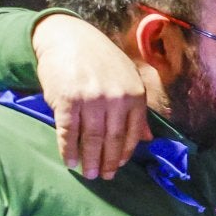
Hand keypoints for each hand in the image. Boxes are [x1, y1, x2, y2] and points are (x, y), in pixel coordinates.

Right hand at [31, 14, 150, 178]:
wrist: (68, 37)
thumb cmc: (100, 60)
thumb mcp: (127, 78)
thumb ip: (137, 109)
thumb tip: (147, 139)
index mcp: (134, 95)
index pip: (133, 133)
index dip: (126, 153)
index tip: (120, 166)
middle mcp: (115, 98)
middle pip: (113, 140)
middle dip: (108, 162)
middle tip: (104, 177)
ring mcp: (91, 100)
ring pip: (92, 139)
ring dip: (89, 160)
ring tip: (88, 174)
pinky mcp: (67, 101)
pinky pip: (68, 133)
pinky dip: (68, 150)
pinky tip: (69, 161)